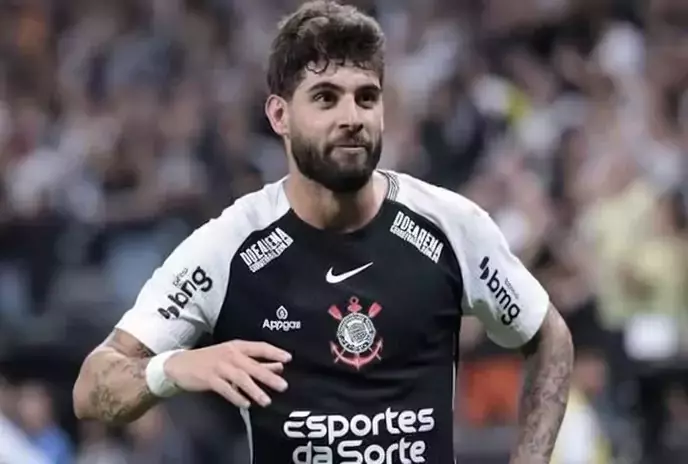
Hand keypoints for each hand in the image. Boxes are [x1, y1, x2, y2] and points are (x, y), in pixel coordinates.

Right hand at [164, 340, 290, 407]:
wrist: (180, 364)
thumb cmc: (210, 360)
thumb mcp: (233, 357)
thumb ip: (256, 362)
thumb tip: (279, 367)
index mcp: (237, 346)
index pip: (260, 347)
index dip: (274, 352)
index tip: (288, 358)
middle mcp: (230, 354)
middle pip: (253, 365)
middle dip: (269, 376)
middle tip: (284, 386)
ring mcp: (219, 366)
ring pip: (241, 378)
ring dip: (255, 390)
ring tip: (266, 401)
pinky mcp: (209, 378)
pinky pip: (226, 389)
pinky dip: (236, 396)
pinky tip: (246, 404)